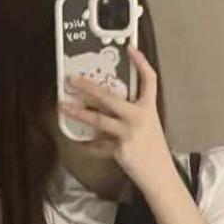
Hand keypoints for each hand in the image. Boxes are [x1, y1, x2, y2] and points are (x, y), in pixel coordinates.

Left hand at [60, 47, 175, 191]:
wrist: (159, 174)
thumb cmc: (153, 150)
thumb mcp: (149, 125)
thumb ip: (132, 113)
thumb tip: (107, 105)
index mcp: (149, 108)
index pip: (149, 80)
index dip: (141, 63)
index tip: (130, 48)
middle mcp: (139, 117)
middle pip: (110, 98)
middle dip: (88, 87)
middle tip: (72, 80)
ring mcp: (128, 133)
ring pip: (98, 120)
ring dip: (78, 113)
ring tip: (63, 107)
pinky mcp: (120, 149)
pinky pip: (97, 146)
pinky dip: (86, 145)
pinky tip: (75, 142)